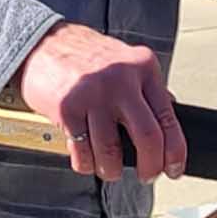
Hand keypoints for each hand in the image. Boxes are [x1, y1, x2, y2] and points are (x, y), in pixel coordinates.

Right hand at [15, 22, 185, 182]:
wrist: (41, 42)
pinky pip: (82, 151)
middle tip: (146, 175)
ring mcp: (93, 94)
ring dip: (112, 170)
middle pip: (148, 137)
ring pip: (112, 151)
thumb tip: (168, 117)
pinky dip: (86, 163)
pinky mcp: (67, 108)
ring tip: (109, 169)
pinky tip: (87, 159)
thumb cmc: (83, 54)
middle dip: (150, 167)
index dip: (175, 152)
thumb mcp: (125, 61)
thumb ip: (146, 88)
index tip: (173, 168)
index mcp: (142, 67)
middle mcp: (120, 80)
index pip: (168, 118)